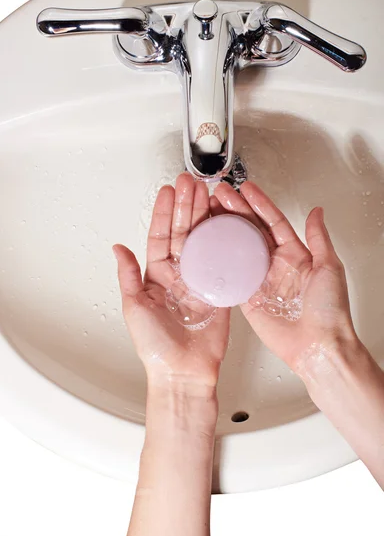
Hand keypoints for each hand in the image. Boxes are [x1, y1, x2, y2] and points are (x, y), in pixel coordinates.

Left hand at [113, 173, 229, 392]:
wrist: (183, 372)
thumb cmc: (156, 346)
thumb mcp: (134, 307)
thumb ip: (128, 275)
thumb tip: (117, 248)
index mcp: (157, 275)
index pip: (162, 236)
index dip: (166, 212)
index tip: (169, 192)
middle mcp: (179, 274)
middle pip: (185, 232)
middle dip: (188, 206)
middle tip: (192, 182)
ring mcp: (201, 280)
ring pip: (205, 241)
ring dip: (208, 217)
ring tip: (211, 194)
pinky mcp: (220, 291)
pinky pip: (225, 261)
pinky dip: (227, 241)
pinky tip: (230, 223)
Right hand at [211, 181, 357, 372]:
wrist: (317, 346)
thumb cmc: (329, 311)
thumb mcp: (329, 268)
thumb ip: (318, 238)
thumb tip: (317, 212)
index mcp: (295, 254)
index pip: (272, 221)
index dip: (258, 204)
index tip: (245, 189)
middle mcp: (275, 264)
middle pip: (250, 231)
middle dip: (234, 210)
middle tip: (219, 194)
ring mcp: (259, 280)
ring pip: (237, 249)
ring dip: (223, 230)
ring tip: (209, 213)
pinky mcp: (247, 297)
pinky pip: (229, 275)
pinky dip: (217, 261)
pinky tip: (206, 246)